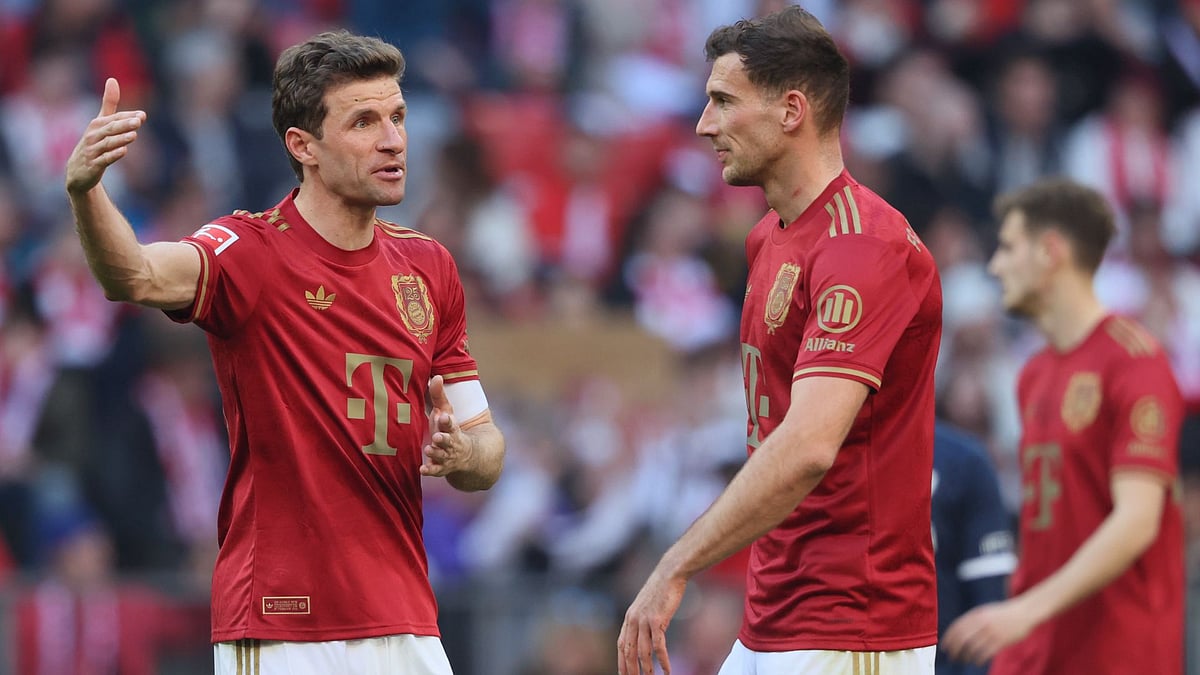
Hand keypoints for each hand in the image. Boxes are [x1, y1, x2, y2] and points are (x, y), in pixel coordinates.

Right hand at [65, 78, 145, 193]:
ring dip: (120, 139)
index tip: (142, 115)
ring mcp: (92, 151)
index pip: (113, 118)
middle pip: (110, 129)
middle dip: (124, 124)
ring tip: (134, 135)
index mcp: (96, 125)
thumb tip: (112, 79)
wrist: (78, 171)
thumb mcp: (100, 123)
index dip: (127, 116)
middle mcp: (93, 136)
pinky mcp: (93, 165)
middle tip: (139, 121)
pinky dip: (113, 155)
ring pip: (107, 143)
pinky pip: (104, 159)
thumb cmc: (93, 143)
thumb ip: (108, 104)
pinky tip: (124, 151)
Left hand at [420, 375, 472, 477]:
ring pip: (442, 455)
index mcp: (452, 428)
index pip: (451, 423)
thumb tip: (436, 376)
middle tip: (438, 436)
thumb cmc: (449, 429)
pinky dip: (430, 470)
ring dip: (436, 453)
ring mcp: (447, 456)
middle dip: (444, 438)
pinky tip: (422, 469)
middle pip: (448, 440)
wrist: (468, 455)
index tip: (444, 416)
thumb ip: (439, 396)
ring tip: (429, 449)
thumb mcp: (446, 413)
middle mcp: (451, 442)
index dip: (447, 421)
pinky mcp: (442, 468)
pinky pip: (436, 470)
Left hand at [617, 571, 685, 674]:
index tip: (624, 674)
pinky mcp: (657, 619)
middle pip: (629, 652)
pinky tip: (667, 670)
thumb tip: (646, 635)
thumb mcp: (647, 606)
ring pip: (642, 652)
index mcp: (629, 618)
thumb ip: (643, 620)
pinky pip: (658, 645)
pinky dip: (662, 660)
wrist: (670, 573)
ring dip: (647, 669)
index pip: (622, 645)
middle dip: (630, 670)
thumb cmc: (661, 590)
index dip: (622, 661)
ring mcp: (644, 620)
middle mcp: (633, 620)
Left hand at [941, 599, 1034, 665]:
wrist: (1023, 612)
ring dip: (966, 656)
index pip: (957, 627)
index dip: (949, 638)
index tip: (944, 647)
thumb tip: (958, 630)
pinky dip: (979, 659)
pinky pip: (986, 653)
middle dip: (954, 649)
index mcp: (976, 614)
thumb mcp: (985, 611)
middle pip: (962, 638)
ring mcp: (991, 632)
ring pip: (972, 647)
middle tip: (951, 657)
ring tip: (964, 660)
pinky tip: (977, 662)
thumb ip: (973, 619)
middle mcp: (981, 622)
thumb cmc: (1003, 613)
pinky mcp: (1001, 641)